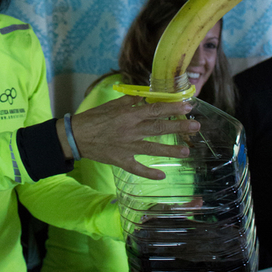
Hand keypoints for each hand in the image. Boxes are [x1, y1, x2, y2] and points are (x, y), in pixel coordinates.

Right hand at [56, 95, 199, 179]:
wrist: (75, 136)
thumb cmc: (93, 118)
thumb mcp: (110, 105)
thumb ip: (129, 101)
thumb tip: (145, 95)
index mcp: (128, 115)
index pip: (154, 110)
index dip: (172, 108)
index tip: (187, 106)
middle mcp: (130, 131)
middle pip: (158, 128)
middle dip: (179, 127)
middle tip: (196, 126)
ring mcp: (126, 147)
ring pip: (152, 149)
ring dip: (170, 150)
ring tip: (186, 151)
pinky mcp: (121, 160)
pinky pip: (137, 168)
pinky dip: (149, 173)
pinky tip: (162, 176)